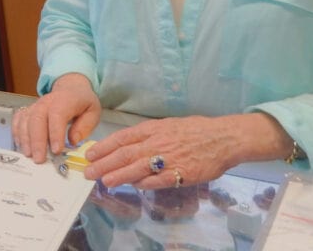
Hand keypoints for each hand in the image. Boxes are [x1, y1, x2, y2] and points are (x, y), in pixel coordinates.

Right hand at [13, 73, 100, 162]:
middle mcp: (47, 101)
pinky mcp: (28, 110)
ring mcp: (35, 105)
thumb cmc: (82, 102)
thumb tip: (73, 140)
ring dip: (26, 139)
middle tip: (39, 159)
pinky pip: (18, 119)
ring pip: (26, 120)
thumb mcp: (93, 111)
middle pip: (37, 118)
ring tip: (29, 155)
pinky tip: (20, 145)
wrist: (71, 88)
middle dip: (37, 140)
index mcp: (65, 100)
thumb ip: (85, 126)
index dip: (55, 133)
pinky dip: (17, 132)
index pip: (57, 115)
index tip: (56, 150)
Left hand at [81, 112, 284, 188]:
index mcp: (153, 129)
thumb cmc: (195, 130)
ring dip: (120, 174)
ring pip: (138, 166)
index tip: (90, 154)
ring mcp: (169, 158)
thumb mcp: (167, 125)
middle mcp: (157, 142)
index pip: (122, 138)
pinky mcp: (181, 173)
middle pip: (125, 153)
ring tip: (104, 180)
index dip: (104, 146)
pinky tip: (134, 186)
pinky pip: (159, 179)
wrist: (223, 137)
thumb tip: (127, 145)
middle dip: (105, 163)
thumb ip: (148, 135)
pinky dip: (146, 183)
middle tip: (89, 171)